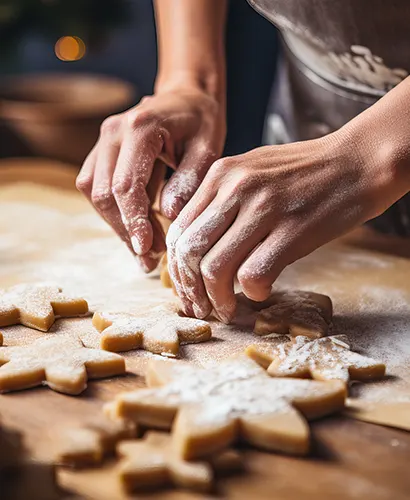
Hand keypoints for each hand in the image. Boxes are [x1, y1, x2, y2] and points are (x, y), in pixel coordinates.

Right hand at [76, 85, 224, 271]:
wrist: (187, 98)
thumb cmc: (201, 122)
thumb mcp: (208, 149)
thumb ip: (189, 180)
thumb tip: (168, 215)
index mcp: (140, 127)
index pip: (126, 185)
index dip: (134, 222)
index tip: (148, 250)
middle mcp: (113, 132)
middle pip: (104, 193)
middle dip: (127, 229)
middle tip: (151, 257)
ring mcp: (102, 140)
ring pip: (94, 193)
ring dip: (117, 224)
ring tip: (145, 249)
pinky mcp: (102, 151)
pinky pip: (95, 187)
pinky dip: (114, 212)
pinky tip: (136, 228)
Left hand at [167, 132, 395, 320]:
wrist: (358, 161)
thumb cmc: (305, 172)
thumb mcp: (253, 172)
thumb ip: (222, 202)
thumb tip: (200, 248)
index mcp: (220, 174)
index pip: (179, 230)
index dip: (177, 269)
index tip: (188, 289)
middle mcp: (235, 187)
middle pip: (189, 251)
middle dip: (190, 289)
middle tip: (202, 308)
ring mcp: (264, 207)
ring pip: (215, 267)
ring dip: (217, 299)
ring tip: (227, 309)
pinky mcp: (292, 230)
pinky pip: (253, 274)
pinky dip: (252, 292)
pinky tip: (261, 292)